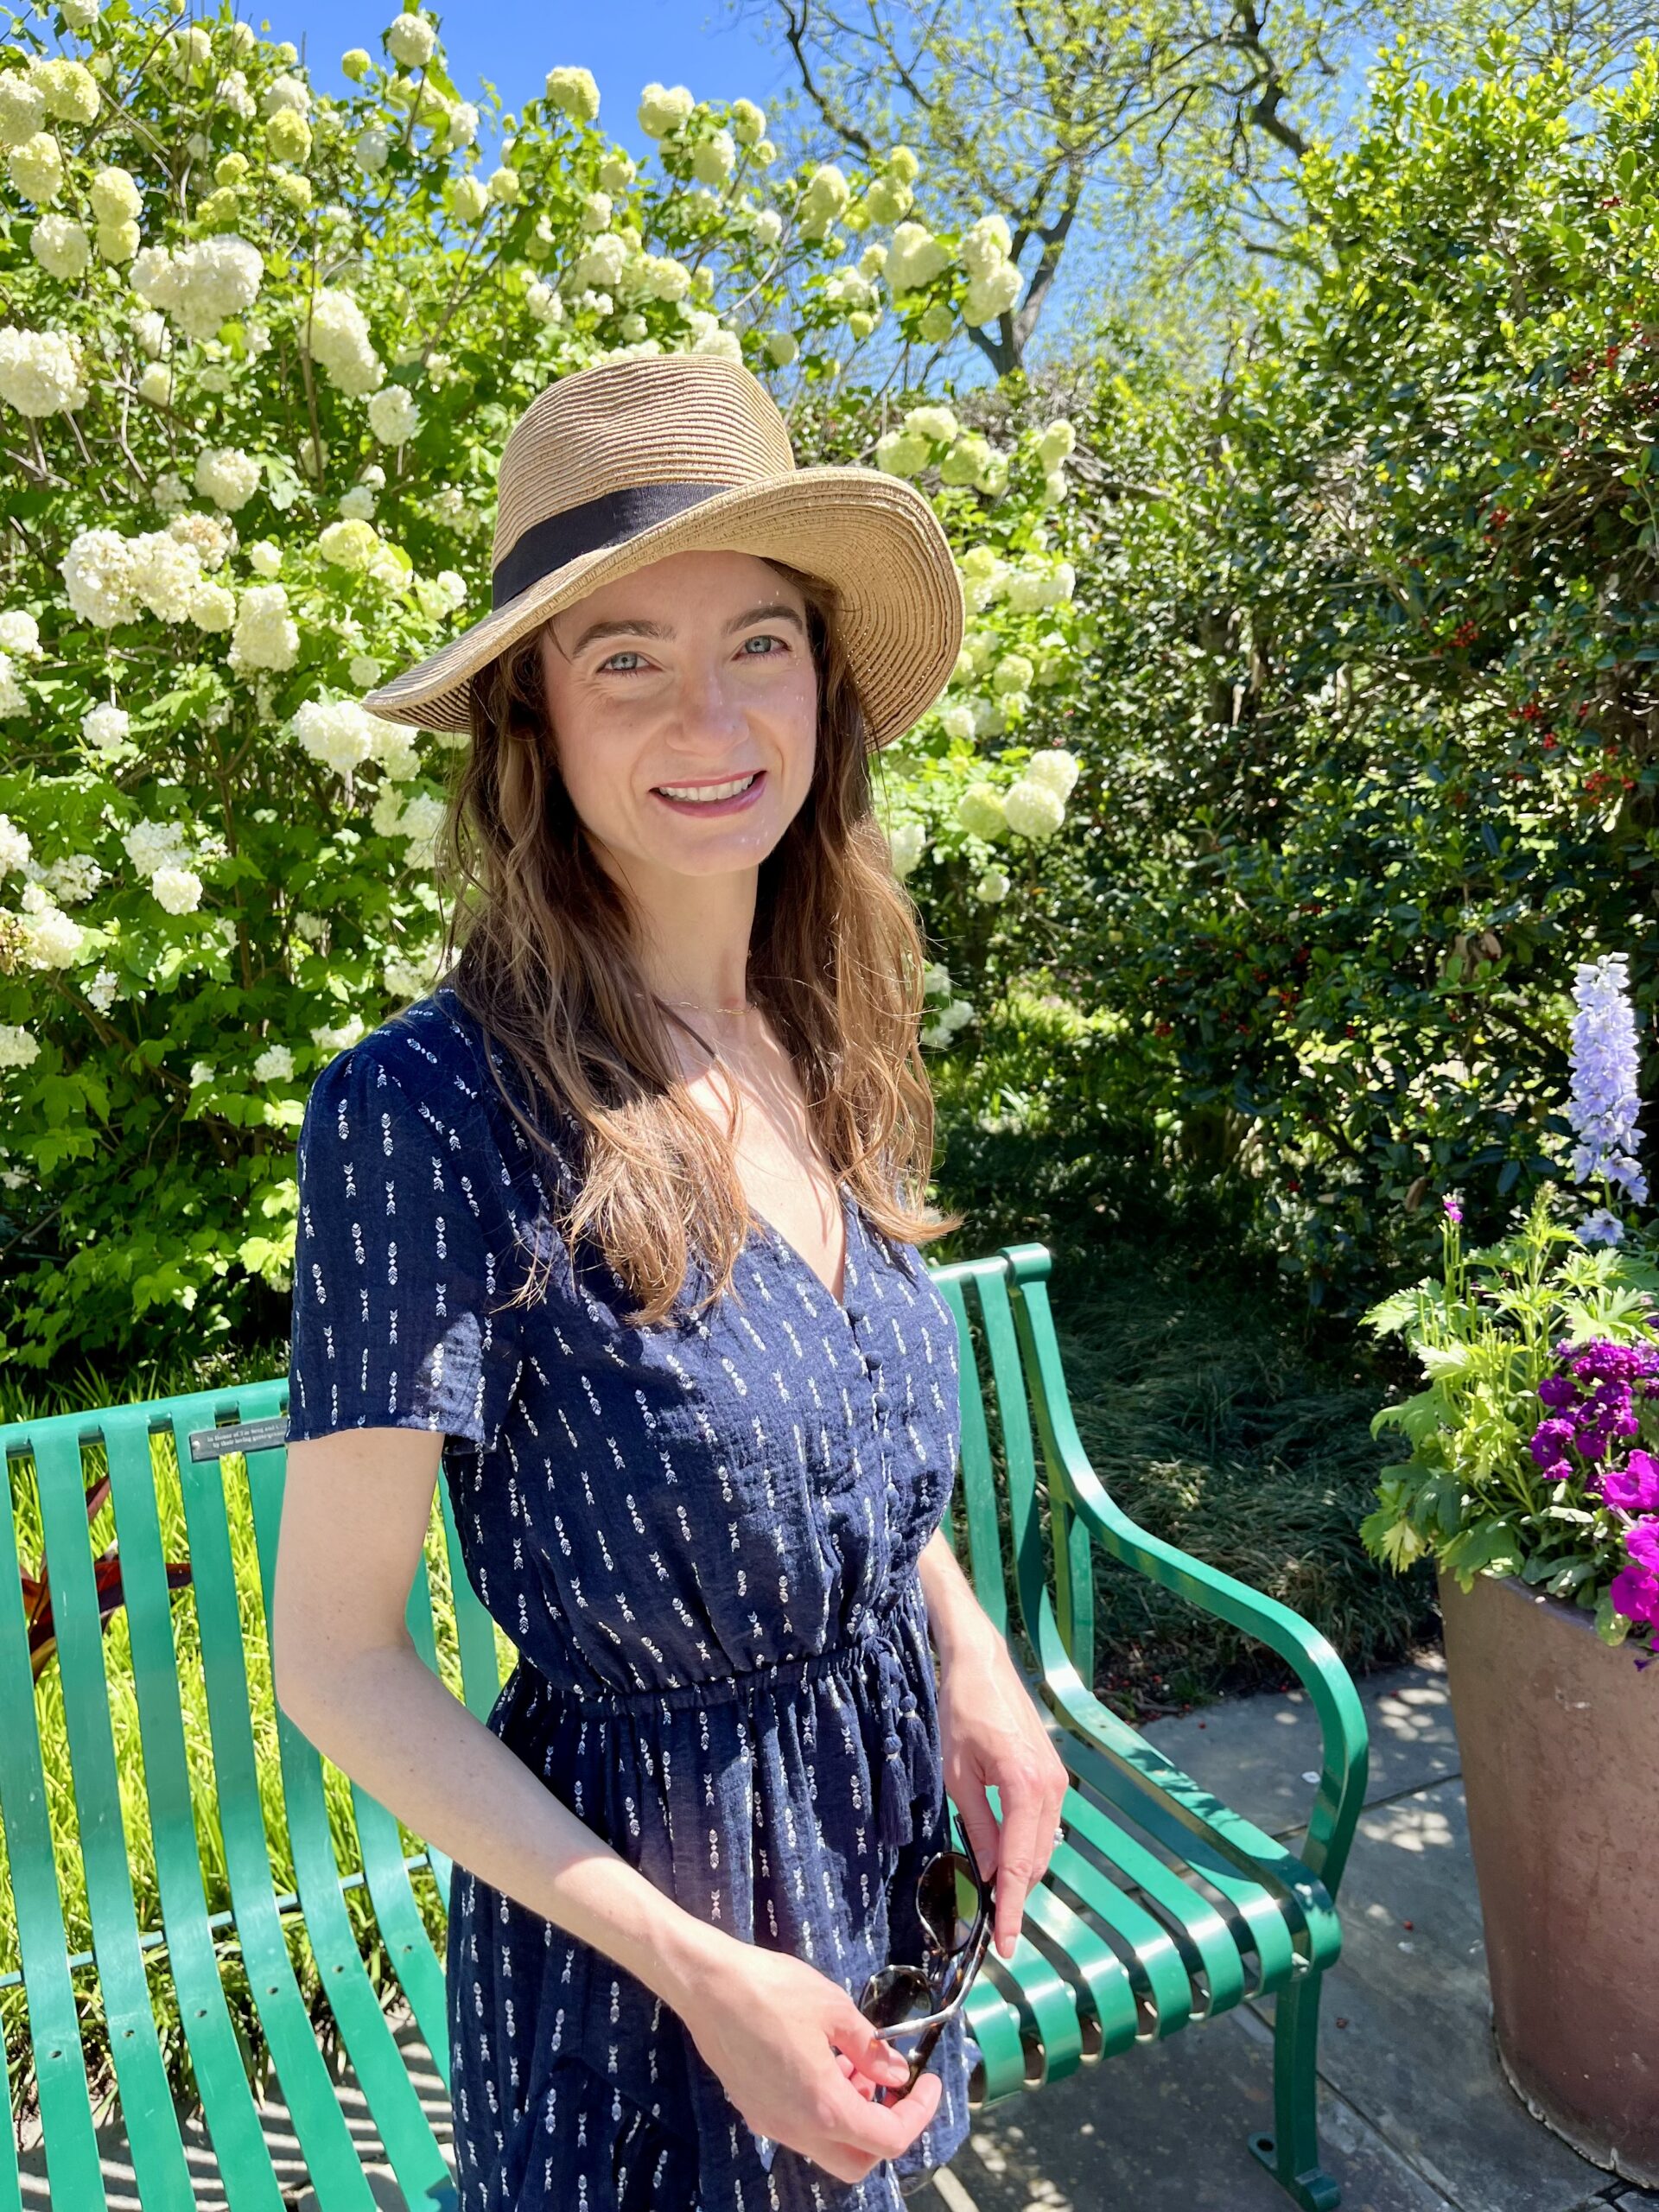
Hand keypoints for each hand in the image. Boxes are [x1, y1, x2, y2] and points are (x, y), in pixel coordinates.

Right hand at [680, 1938, 943, 2184]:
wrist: (707, 1985)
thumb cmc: (772, 1990)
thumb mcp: (834, 2008)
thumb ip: (870, 2048)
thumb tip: (895, 2073)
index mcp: (824, 2107)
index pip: (888, 2140)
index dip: (919, 2114)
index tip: (929, 2083)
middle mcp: (797, 2129)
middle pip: (858, 2162)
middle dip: (885, 2130)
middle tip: (893, 2087)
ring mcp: (771, 2124)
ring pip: (827, 2147)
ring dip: (852, 2118)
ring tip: (855, 2064)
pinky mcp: (753, 2110)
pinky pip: (800, 2128)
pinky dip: (823, 2109)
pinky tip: (821, 2063)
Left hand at [935, 1626, 1070, 1960]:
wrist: (981, 1664)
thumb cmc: (961, 1712)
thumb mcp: (957, 1774)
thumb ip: (978, 1826)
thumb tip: (991, 1872)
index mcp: (1025, 1787)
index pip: (1020, 1864)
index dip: (1012, 1908)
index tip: (1006, 1945)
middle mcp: (1051, 1788)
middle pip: (1037, 1860)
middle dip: (1018, 1895)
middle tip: (995, 1928)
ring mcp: (1056, 1780)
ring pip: (1043, 1845)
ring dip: (1023, 1872)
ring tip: (998, 1900)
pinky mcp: (1052, 1774)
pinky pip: (1043, 1824)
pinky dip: (1027, 1847)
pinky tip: (1006, 1858)